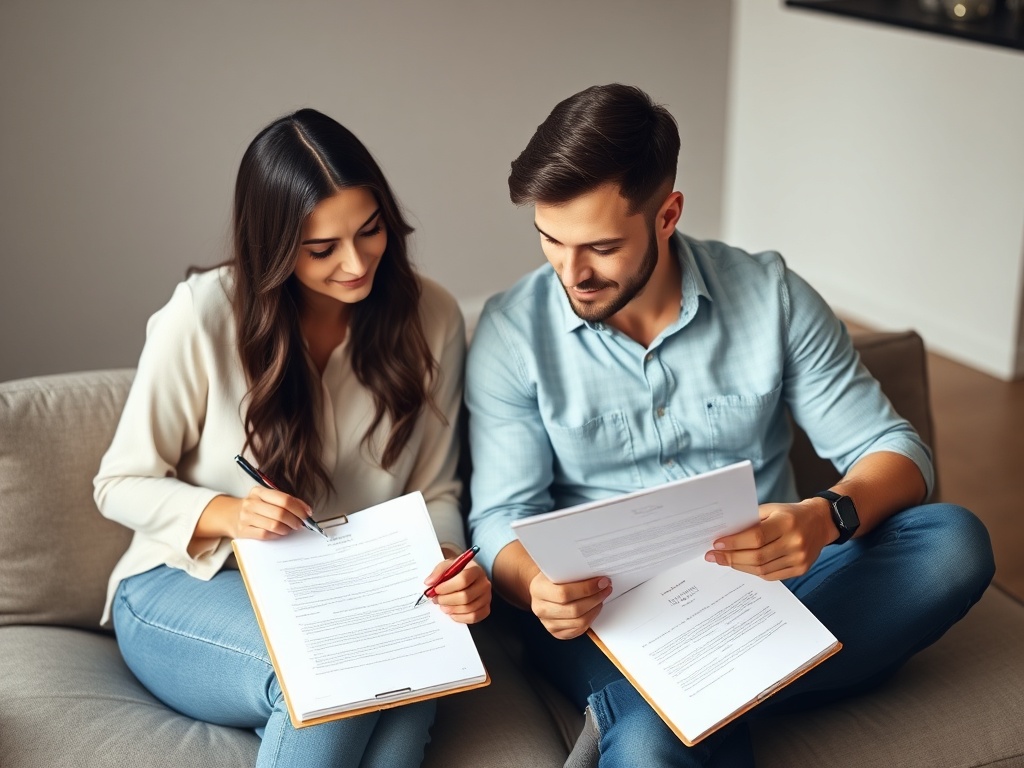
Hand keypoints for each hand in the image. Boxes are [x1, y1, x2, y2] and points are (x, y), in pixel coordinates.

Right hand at [232, 485, 310, 539]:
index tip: (307, 513)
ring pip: (274, 525)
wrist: (230, 516)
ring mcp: (246, 517)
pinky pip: (266, 535)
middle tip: (300, 524)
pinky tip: (279, 533)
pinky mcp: (243, 531)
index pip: (284, 499)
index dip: (299, 507)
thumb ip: (284, 502)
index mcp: (259, 492)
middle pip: (280, 513)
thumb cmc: (255, 507)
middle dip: (295, 520)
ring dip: (287, 529)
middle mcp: (251, 503)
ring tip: (290, 529)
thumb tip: (306, 510)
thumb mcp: (266, 499)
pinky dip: (277, 535)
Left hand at [424, 558, 491, 623]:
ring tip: (442, 606)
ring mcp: (487, 597)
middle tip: (436, 599)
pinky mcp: (486, 609)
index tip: (436, 589)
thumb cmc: (458, 572)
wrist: (469, 578)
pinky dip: (460, 617)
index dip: (447, 587)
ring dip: (451, 609)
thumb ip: (438, 572)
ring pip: (468, 608)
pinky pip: (473, 617)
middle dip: (446, 600)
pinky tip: (452, 612)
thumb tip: (429, 582)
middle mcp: (484, 584)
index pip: (463, 579)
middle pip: (465, 596)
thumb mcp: (447, 566)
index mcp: (475, 570)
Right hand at [529, 571, 612, 639]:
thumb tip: (596, 572)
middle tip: (605, 588)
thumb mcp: (557, 569)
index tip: (601, 581)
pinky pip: (579, 630)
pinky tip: (594, 608)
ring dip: (595, 609)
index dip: (586, 588)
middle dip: (595, 598)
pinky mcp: (557, 632)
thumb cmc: (552, 578)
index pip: (564, 593)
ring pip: (579, 622)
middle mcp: (540, 608)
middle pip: (574, 610)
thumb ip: (572, 571)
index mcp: (538, 589)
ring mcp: (548, 623)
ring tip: (601, 597)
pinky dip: (591, 619)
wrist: (542, 590)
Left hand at [704, 500, 834, 579]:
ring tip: (724, 560)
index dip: (734, 542)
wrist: (821, 522)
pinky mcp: (800, 569)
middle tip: (713, 556)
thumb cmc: (790, 514)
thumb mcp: (771, 509)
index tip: (716, 544)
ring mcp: (799, 558)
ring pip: (762, 569)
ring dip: (739, 566)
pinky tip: (742, 565)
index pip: (756, 537)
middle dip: (731, 557)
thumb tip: (725, 535)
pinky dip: (753, 571)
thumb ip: (751, 522)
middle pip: (757, 556)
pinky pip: (771, 576)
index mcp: (786, 523)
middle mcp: (795, 542)